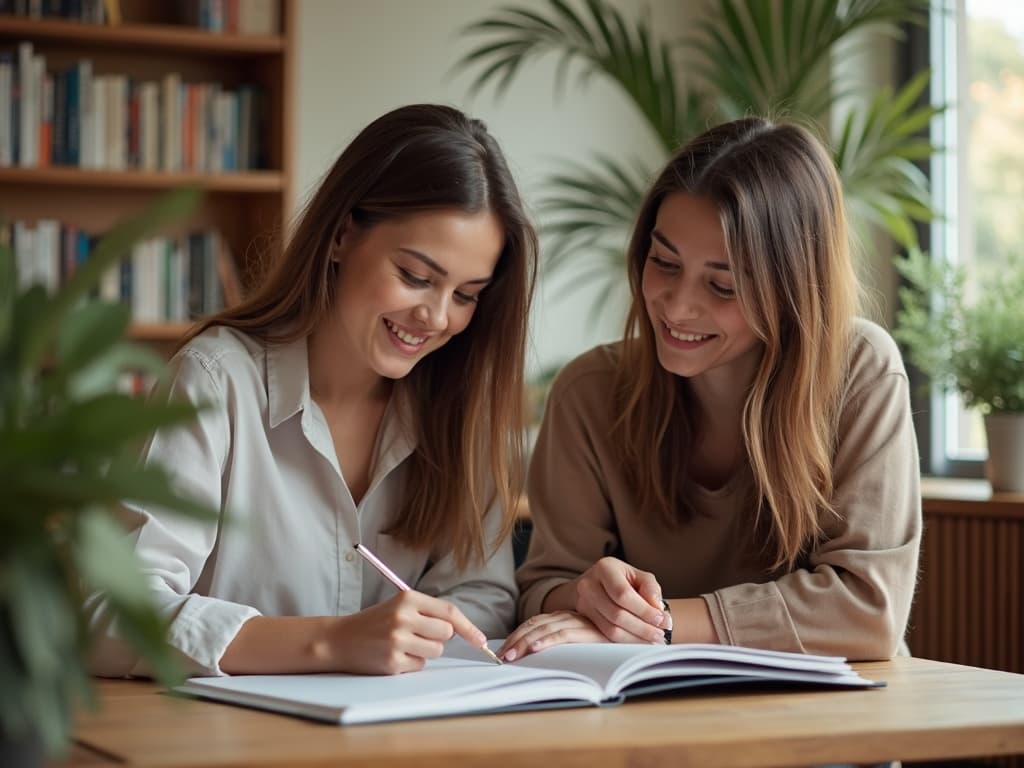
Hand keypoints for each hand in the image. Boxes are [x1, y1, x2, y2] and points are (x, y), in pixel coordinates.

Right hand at [322, 591, 487, 674]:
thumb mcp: (399, 607)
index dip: (468, 628)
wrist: (339, 639)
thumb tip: (461, 631)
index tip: (481, 640)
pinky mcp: (392, 661)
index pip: (449, 612)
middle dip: (439, 638)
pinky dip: (411, 663)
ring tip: (404, 645)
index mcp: (407, 598)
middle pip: (446, 633)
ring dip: (425, 652)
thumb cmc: (375, 623)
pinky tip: (394, 655)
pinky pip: (420, 666)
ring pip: (436, 651)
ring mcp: (397, 640)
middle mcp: (403, 617)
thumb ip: (428, 613)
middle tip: (419, 635)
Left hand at [497, 611, 606, 660]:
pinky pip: (563, 635)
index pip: (533, 623)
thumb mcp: (580, 642)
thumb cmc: (608, 642)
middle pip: (534, 625)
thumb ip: (561, 643)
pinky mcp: (588, 631)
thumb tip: (533, 657)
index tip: (503, 650)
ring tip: (511, 656)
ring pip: (544, 630)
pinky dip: (547, 641)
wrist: (638, 632)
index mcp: (564, 617)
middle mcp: (568, 616)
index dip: (516, 635)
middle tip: (500, 657)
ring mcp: (578, 622)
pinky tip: (535, 649)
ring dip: (525, 643)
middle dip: (515, 641)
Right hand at [573, 557, 668, 643]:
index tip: (662, 620)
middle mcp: (588, 585)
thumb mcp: (637, 575)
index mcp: (604, 568)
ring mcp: (582, 603)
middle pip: (617, 614)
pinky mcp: (583, 619)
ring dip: (636, 638)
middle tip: (661, 635)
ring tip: (653, 641)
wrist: (593, 584)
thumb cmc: (620, 579)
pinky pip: (606, 636)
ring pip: (611, 629)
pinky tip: (639, 641)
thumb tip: (658, 609)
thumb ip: (650, 588)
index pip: (624, 594)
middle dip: (643, 628)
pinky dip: (626, 642)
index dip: (644, 610)